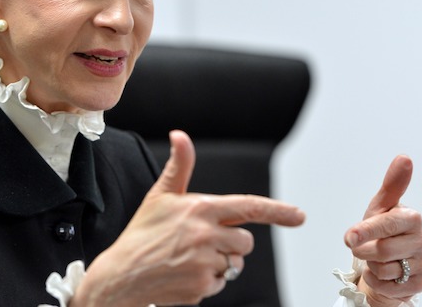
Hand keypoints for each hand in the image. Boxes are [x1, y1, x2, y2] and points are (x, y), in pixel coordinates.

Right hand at [72, 130, 304, 306]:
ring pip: (235, 263)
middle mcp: (207, 234)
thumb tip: (179, 135)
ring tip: (189, 257)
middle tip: (202, 240)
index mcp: (201, 208)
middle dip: (231, 241)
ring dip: (220, 261)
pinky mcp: (203, 287)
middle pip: (245, 240)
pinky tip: (186, 274)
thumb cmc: (141, 234)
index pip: (248, 207)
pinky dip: (209, 281)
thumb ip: (179, 165)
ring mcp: (206, 263)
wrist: (121, 275)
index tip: (299, 215)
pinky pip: (222, 284)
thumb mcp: (160, 195)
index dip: (277, 211)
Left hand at [344, 156, 421, 306]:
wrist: (388, 260)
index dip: (366, 231)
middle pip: (382, 251)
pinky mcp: (419, 284)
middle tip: (360, 246)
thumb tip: (405, 157)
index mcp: (412, 218)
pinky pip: (388, 286)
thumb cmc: (383, 229)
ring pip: (384, 270)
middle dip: (364, 250)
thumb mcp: (381, 206)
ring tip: (375, 258)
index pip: (387, 225)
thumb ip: (392, 184)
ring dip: (371, 266)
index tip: (349, 237)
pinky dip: (377, 281)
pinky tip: (382, 273)